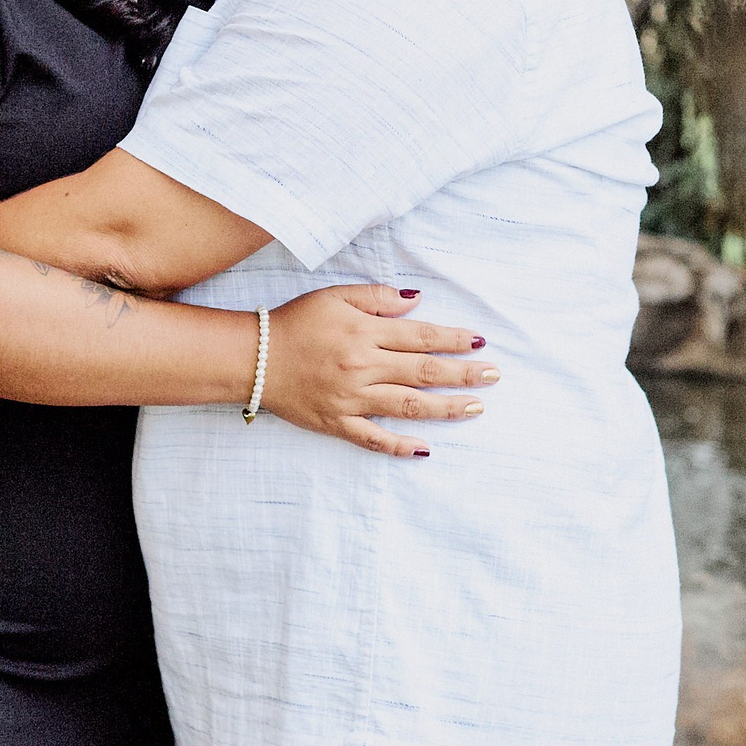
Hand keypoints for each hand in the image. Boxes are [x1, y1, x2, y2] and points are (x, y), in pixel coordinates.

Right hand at [258, 285, 496, 458]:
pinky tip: (425, 449)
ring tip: (475, 408)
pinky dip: (399, 446)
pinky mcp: (336, 423)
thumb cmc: (295, 322)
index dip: (454, 339)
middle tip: (493, 376)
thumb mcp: (334, 296)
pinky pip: (372, 439)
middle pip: (424, 372)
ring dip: (445, 408)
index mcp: (365, 334)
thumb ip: (377, 298)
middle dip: (463, 374)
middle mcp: (363, 367)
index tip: (480, 342)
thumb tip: (416, 303)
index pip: (422, 337)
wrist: (252, 358)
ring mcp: (351, 399)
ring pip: (408, 406)